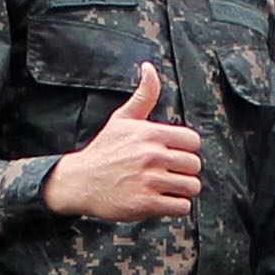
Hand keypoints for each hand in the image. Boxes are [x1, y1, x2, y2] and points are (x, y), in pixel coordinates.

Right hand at [43, 63, 202, 219]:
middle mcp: (152, 155)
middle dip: (184, 171)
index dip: (186, 150)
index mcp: (150, 134)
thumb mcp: (122, 119)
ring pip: (191, 186)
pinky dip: (175, 206)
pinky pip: (181, 206)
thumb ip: (144, 95)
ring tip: (166, 188)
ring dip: (182, 190)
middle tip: (168, 174)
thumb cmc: (104, 150)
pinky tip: (162, 201)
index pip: (193, 141)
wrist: (80, 182)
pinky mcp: (146, 203)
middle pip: (194, 165)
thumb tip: (149, 68)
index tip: (173, 155)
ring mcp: (150, 180)